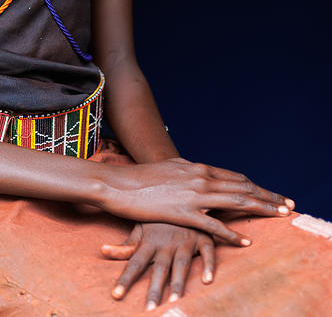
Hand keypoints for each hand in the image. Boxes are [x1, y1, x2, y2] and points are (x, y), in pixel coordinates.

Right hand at [98, 157, 294, 245]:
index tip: (273, 195)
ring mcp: (193, 194)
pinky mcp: (183, 212)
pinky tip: (245, 240)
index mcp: (197, 167)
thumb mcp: (170, 167)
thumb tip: (200, 171)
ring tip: (279, 216)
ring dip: (261, 209)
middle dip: (268, 197)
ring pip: (236, 201)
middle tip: (288, 205)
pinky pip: (213, 225)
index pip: (236, 177)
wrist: (119, 183)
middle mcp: (200, 177)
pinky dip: (232, 233)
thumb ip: (189, 171)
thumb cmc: (143, 177)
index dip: (257, 186)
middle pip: (242, 187)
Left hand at [101, 222, 214, 309]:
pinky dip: (208, 265)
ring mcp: (185, 240)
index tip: (116, 296)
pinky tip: (207, 281)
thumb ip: (126, 245)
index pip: (134, 263)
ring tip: (173, 301)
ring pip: (181, 263)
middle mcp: (166, 242)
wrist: (182, 195)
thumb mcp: (141, 229)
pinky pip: (207, 252)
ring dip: (178, 282)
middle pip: (159, 268)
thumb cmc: (158, 218)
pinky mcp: (203, 237)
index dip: (125, 279)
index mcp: (150, 241)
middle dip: (154, 289)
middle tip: (149, 310)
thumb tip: (102, 251)